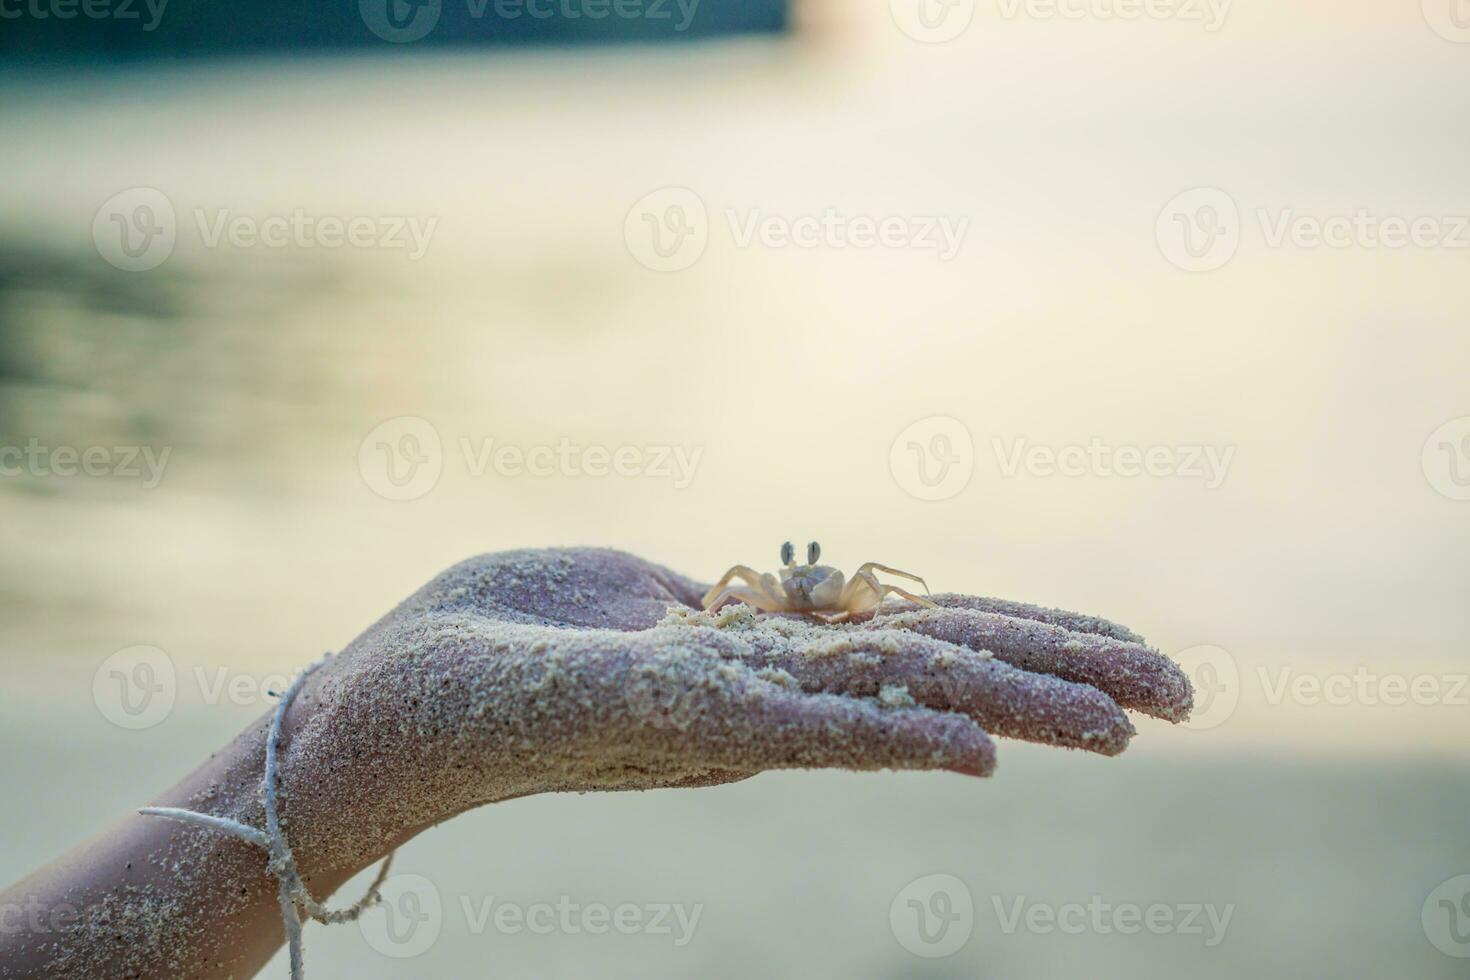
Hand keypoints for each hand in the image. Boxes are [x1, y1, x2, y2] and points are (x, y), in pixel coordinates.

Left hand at [237, 547, 1191, 880]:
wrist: (377, 705)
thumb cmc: (504, 638)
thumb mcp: (644, 601)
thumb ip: (737, 610)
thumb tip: (813, 600)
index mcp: (767, 658)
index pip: (926, 641)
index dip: (1032, 644)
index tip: (1134, 662)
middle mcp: (761, 694)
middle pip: (935, 671)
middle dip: (1059, 678)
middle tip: (1185, 697)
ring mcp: (713, 712)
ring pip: (886, 703)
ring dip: (1009, 711)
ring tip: (1122, 725)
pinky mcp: (646, 714)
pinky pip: (776, 727)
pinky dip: (880, 737)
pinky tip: (968, 753)